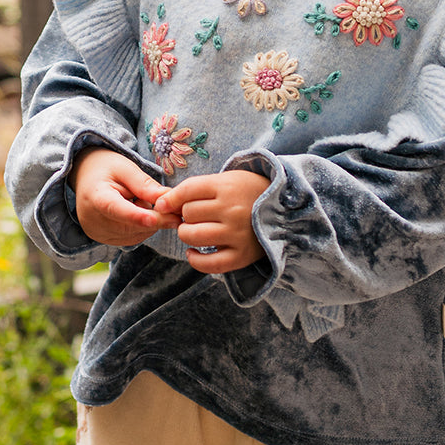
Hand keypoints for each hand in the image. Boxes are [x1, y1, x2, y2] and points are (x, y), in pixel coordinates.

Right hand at [70, 148, 180, 246]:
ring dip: (149, 223)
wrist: (86, 177)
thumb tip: (168, 200)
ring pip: (134, 235)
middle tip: (174, 209)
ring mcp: (97, 233)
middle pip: (129, 226)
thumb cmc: (107, 169)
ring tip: (143, 201)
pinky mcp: (103, 239)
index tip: (157, 219)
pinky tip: (139, 212)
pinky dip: (142, 228)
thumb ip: (145, 185)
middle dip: (155, 219)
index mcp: (95, 197)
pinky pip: (131, 239)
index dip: (137, 216)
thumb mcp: (126, 168)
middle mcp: (92, 220)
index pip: (116, 209)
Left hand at [153, 170, 269, 273]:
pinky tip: (194, 252)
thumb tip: (160, 204)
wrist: (284, 210)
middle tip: (195, 216)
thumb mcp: (226, 181)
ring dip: (187, 234)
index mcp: (228, 187)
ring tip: (195, 231)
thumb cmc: (247, 193)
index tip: (164, 204)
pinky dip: (194, 259)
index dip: (171, 198)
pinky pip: (208, 264)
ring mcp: (238, 234)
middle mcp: (232, 210)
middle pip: (188, 214)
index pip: (187, 191)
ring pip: (192, 236)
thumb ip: (194, 189)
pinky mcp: (242, 256)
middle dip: (185, 215)